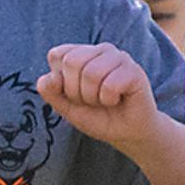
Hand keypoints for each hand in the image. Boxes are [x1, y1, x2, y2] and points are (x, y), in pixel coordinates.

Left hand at [38, 42, 164, 152]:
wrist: (126, 133)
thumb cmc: (96, 116)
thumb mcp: (65, 107)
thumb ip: (50, 91)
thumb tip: (52, 77)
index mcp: (81, 53)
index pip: (57, 55)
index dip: (59, 82)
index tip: (73, 94)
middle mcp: (100, 50)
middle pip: (72, 61)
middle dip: (75, 91)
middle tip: (90, 100)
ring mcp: (119, 57)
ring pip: (91, 73)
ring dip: (93, 97)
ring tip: (104, 101)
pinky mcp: (134, 70)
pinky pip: (110, 85)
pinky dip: (109, 100)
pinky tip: (117, 100)